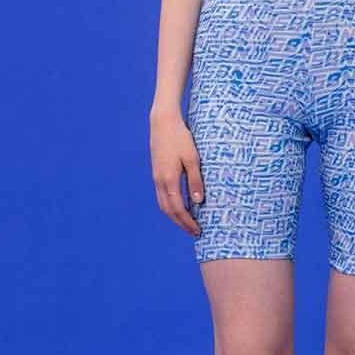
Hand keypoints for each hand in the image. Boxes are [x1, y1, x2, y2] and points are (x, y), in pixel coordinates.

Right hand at [149, 107, 204, 237]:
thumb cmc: (181, 138)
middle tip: (194, 231)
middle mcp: (160, 181)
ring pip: (163, 204)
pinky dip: (170, 206)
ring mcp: (156, 177)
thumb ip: (195, 181)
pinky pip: (162, 196)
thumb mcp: (193, 159)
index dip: (187, 222)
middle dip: (181, 223)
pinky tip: (180, 205)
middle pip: (168, 211)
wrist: (163, 123)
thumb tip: (198, 202)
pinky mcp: (157, 173)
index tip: (197, 230)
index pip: (177, 209)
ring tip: (188, 222)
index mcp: (169, 180)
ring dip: (175, 216)